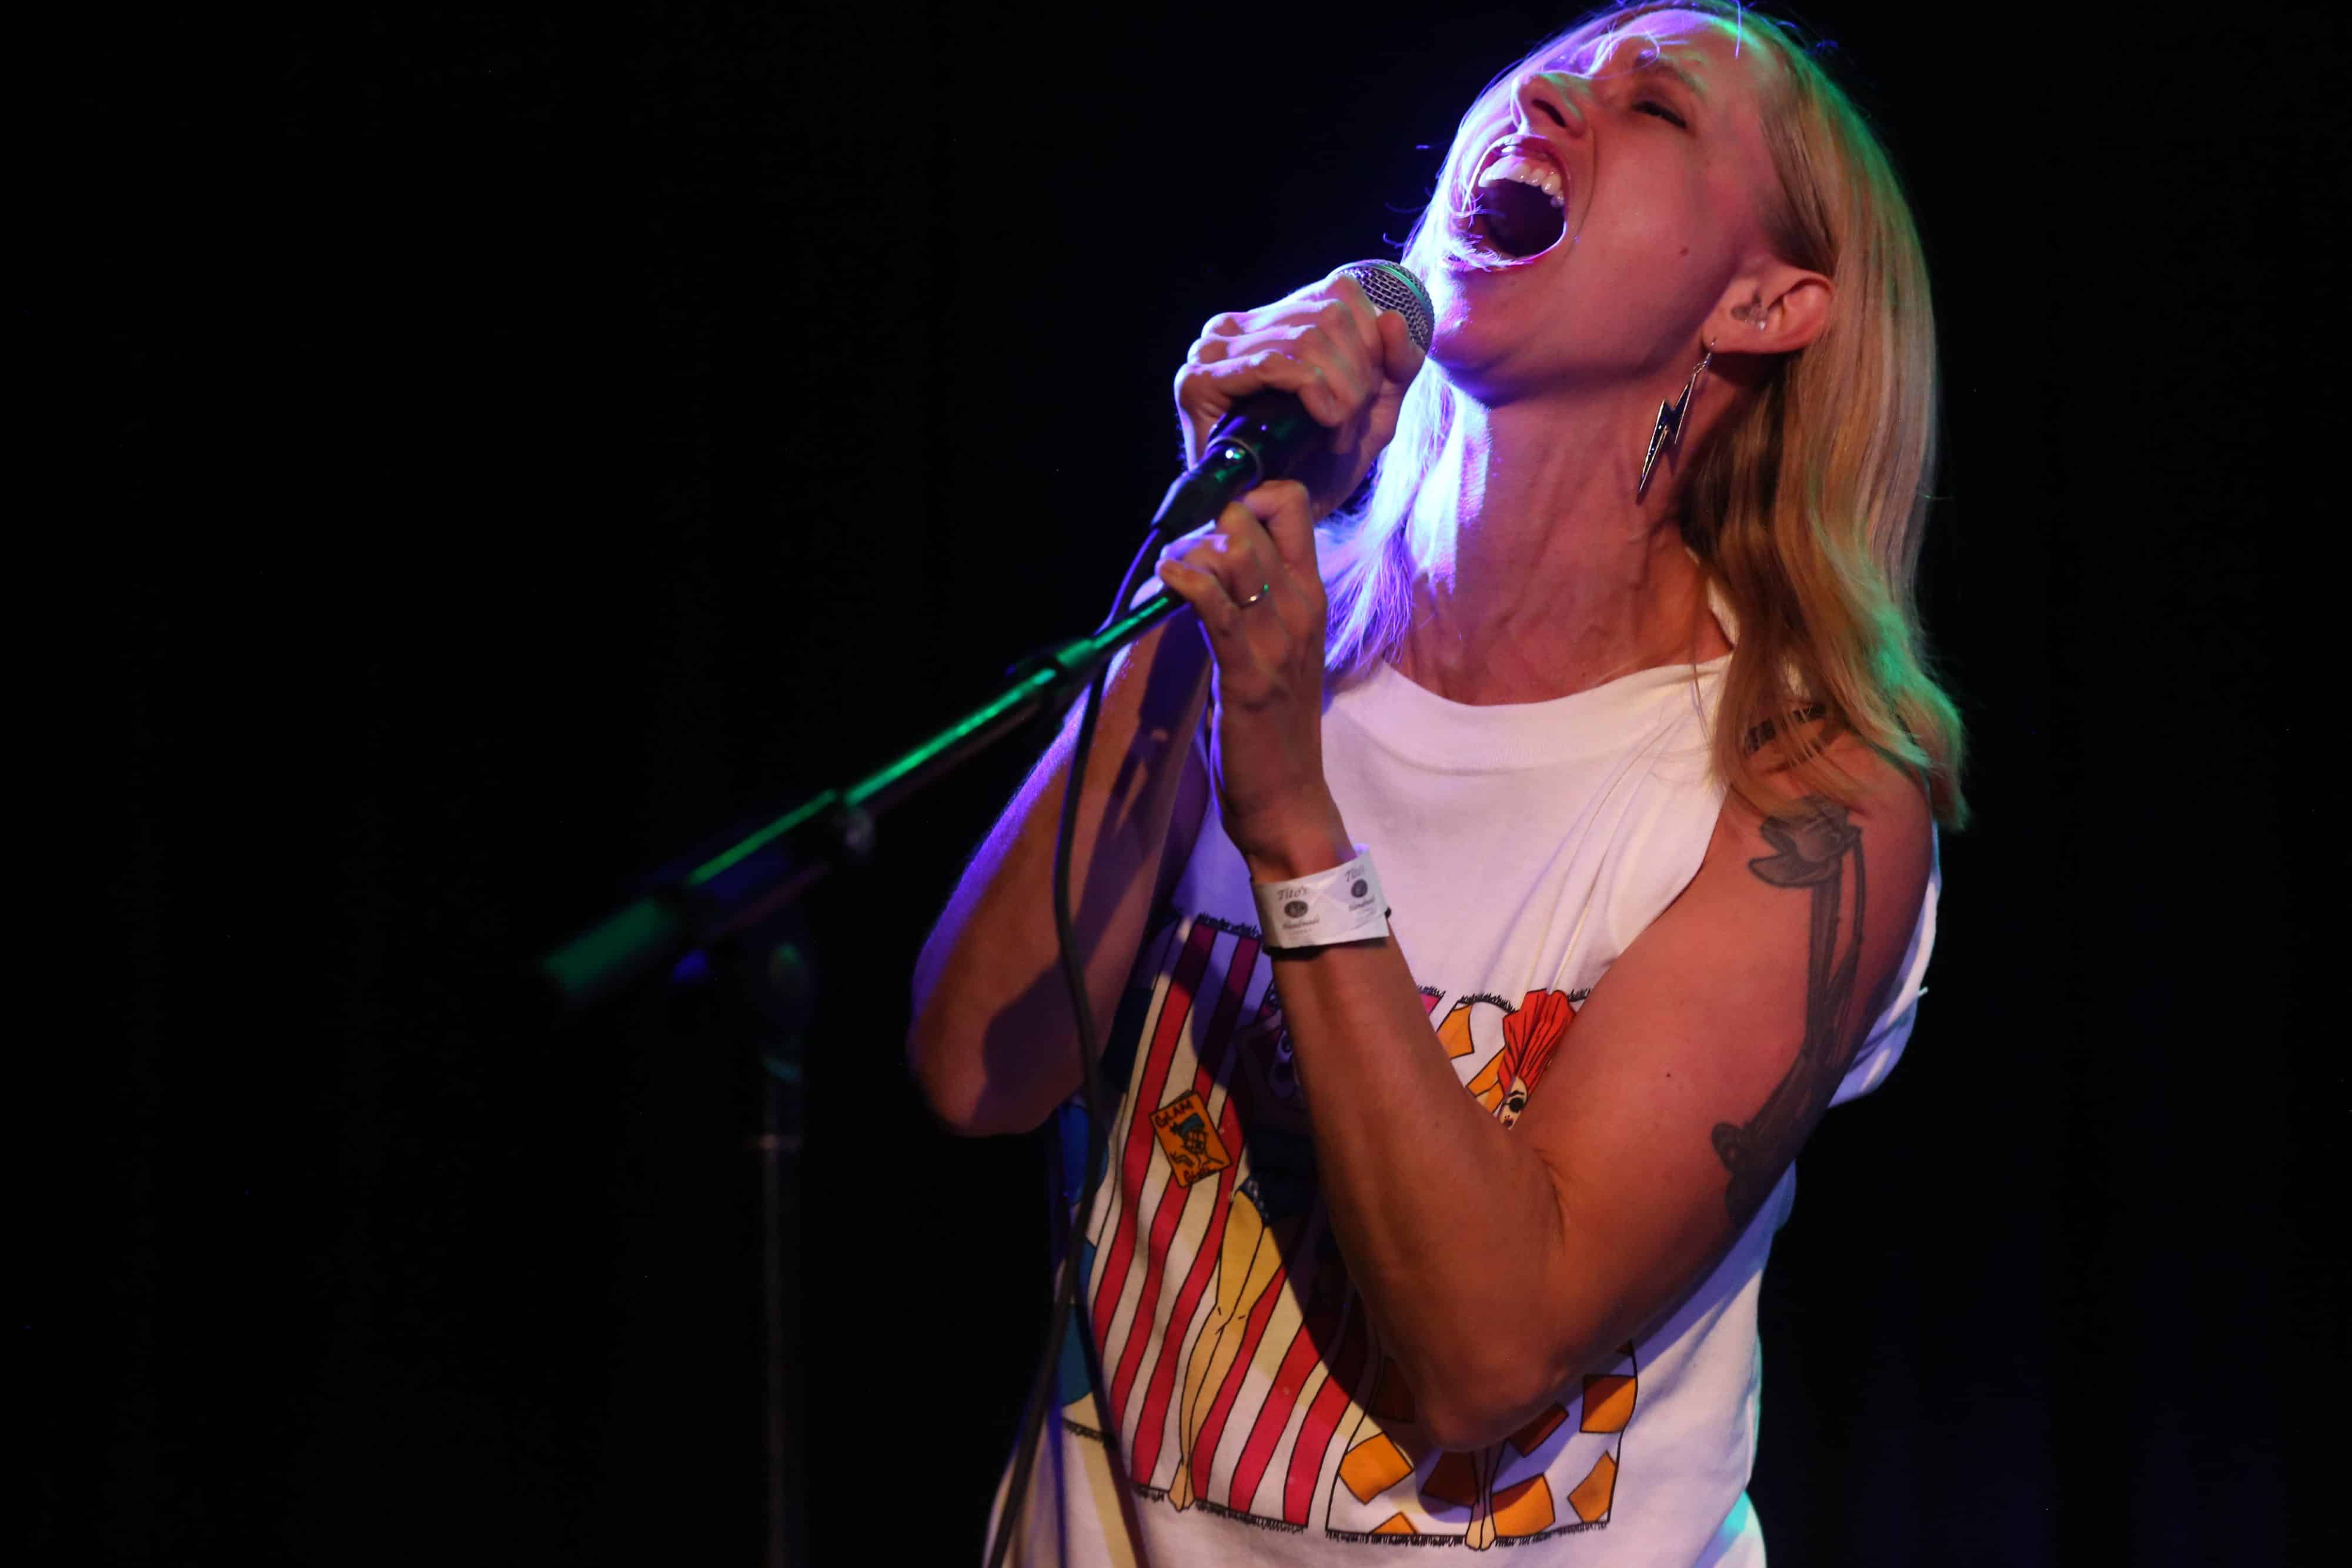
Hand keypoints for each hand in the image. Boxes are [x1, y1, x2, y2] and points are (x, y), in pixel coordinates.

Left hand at [1156, 479, 1352, 878]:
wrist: (1288, 798)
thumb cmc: (1274, 724)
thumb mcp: (1274, 646)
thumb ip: (1252, 600)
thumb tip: (1209, 559)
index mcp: (1310, 596)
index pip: (1291, 505)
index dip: (1247, 494)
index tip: (1212, 519)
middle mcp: (1301, 607)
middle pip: (1251, 518)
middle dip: (1203, 523)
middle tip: (1179, 557)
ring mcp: (1279, 639)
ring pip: (1234, 551)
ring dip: (1189, 552)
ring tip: (1169, 577)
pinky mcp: (1248, 672)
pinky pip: (1215, 604)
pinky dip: (1186, 580)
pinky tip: (1168, 580)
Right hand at [1174, 269, 1427, 521]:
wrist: (1280, 524)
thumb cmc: (1321, 467)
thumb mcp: (1375, 410)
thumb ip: (1396, 363)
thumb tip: (1393, 317)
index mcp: (1270, 319)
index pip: (1338, 291)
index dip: (1373, 343)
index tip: (1371, 397)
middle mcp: (1233, 327)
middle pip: (1329, 313)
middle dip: (1359, 374)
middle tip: (1351, 425)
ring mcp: (1211, 351)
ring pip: (1308, 336)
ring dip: (1340, 391)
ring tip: (1337, 433)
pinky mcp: (1198, 381)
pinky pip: (1275, 362)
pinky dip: (1315, 394)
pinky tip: (1324, 427)